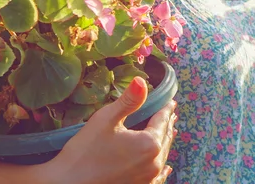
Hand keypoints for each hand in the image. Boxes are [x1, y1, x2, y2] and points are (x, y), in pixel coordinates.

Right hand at [36, 77, 177, 183]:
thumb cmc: (84, 151)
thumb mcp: (105, 119)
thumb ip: (128, 100)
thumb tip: (142, 80)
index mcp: (149, 143)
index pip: (162, 121)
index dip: (166, 110)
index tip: (171, 102)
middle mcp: (153, 163)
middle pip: (164, 139)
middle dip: (166, 125)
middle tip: (170, 115)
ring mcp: (147, 179)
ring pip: (162, 157)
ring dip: (165, 143)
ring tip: (168, 133)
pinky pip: (157, 177)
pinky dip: (162, 168)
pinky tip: (166, 167)